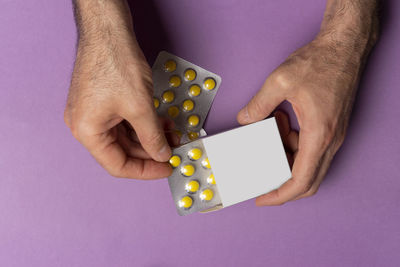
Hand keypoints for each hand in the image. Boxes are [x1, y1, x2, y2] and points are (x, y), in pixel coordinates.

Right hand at [64, 0, 174, 178]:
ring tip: (172, 135)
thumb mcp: (140, 107)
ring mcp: (94, 112)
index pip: (118, 165)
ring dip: (149, 137)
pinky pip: (125, 121)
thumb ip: (152, 137)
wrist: (109, 30)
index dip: (145, 170)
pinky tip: (161, 122)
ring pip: (126, 136)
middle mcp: (86, 124)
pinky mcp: (103, 102)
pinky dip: (143, 124)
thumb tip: (162, 155)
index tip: (166, 169)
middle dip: (150, 151)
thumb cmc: (114, 61)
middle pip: (122, 151)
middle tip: (173, 151)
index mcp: (87, 131)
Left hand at [237, 0, 378, 204]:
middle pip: (309, 180)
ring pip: (309, 164)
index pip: (301, 180)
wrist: (344, 47)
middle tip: (262, 181)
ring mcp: (333, 134)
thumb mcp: (280, 80)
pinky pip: (311, 149)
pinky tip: (282, 122)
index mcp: (319, 134)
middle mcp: (330, 140)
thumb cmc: (320, 62)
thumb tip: (245, 120)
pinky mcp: (331, 127)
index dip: (281, 195)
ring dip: (287, 157)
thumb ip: (259, 104)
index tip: (264, 199)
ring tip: (271, 133)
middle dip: (283, 185)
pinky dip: (294, 144)